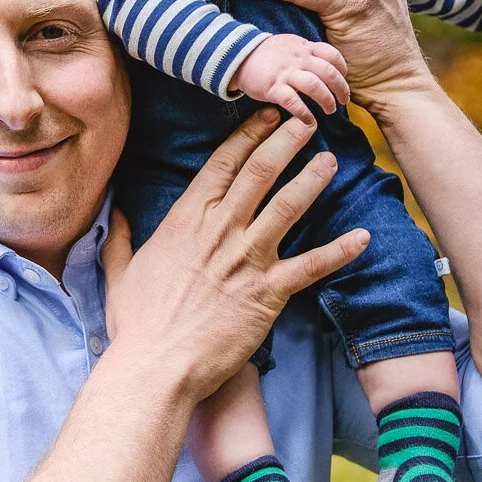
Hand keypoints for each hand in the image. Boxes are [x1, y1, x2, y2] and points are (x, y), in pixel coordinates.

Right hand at [102, 109, 368, 403]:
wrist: (157, 366)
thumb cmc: (136, 323)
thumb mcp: (120, 272)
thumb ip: (122, 238)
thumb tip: (118, 213)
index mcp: (185, 221)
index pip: (222, 164)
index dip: (247, 135)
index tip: (266, 115)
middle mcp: (220, 231)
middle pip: (260, 172)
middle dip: (286, 140)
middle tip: (307, 118)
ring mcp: (247, 259)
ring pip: (288, 206)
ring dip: (312, 178)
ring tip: (331, 158)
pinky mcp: (269, 293)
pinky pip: (311, 265)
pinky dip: (339, 251)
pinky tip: (363, 237)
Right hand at [233, 34, 349, 121]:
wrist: (237, 55)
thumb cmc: (267, 55)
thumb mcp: (290, 45)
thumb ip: (307, 53)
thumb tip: (326, 67)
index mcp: (304, 48)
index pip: (332, 55)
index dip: (342, 69)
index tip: (343, 80)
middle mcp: (298, 59)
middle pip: (328, 72)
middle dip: (341, 88)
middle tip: (343, 100)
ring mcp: (285, 73)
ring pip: (314, 86)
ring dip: (326, 100)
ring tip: (330, 110)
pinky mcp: (273, 87)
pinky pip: (293, 102)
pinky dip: (304, 113)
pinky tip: (310, 121)